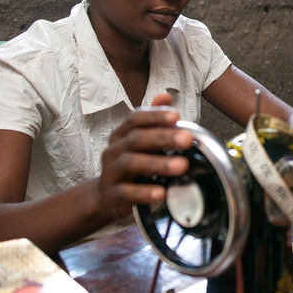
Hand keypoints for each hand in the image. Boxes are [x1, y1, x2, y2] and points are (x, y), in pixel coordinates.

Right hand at [97, 93, 193, 219]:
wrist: (105, 197)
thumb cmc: (130, 164)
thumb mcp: (140, 141)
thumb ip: (153, 121)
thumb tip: (165, 95)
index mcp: (122, 135)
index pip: (135, 119)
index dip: (154, 116)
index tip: (176, 116)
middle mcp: (114, 150)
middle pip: (136, 139)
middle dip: (163, 138)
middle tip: (187, 139)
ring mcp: (111, 172)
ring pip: (131, 163)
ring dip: (158, 164)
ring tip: (182, 165)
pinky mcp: (113, 195)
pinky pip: (127, 193)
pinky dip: (144, 192)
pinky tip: (161, 193)